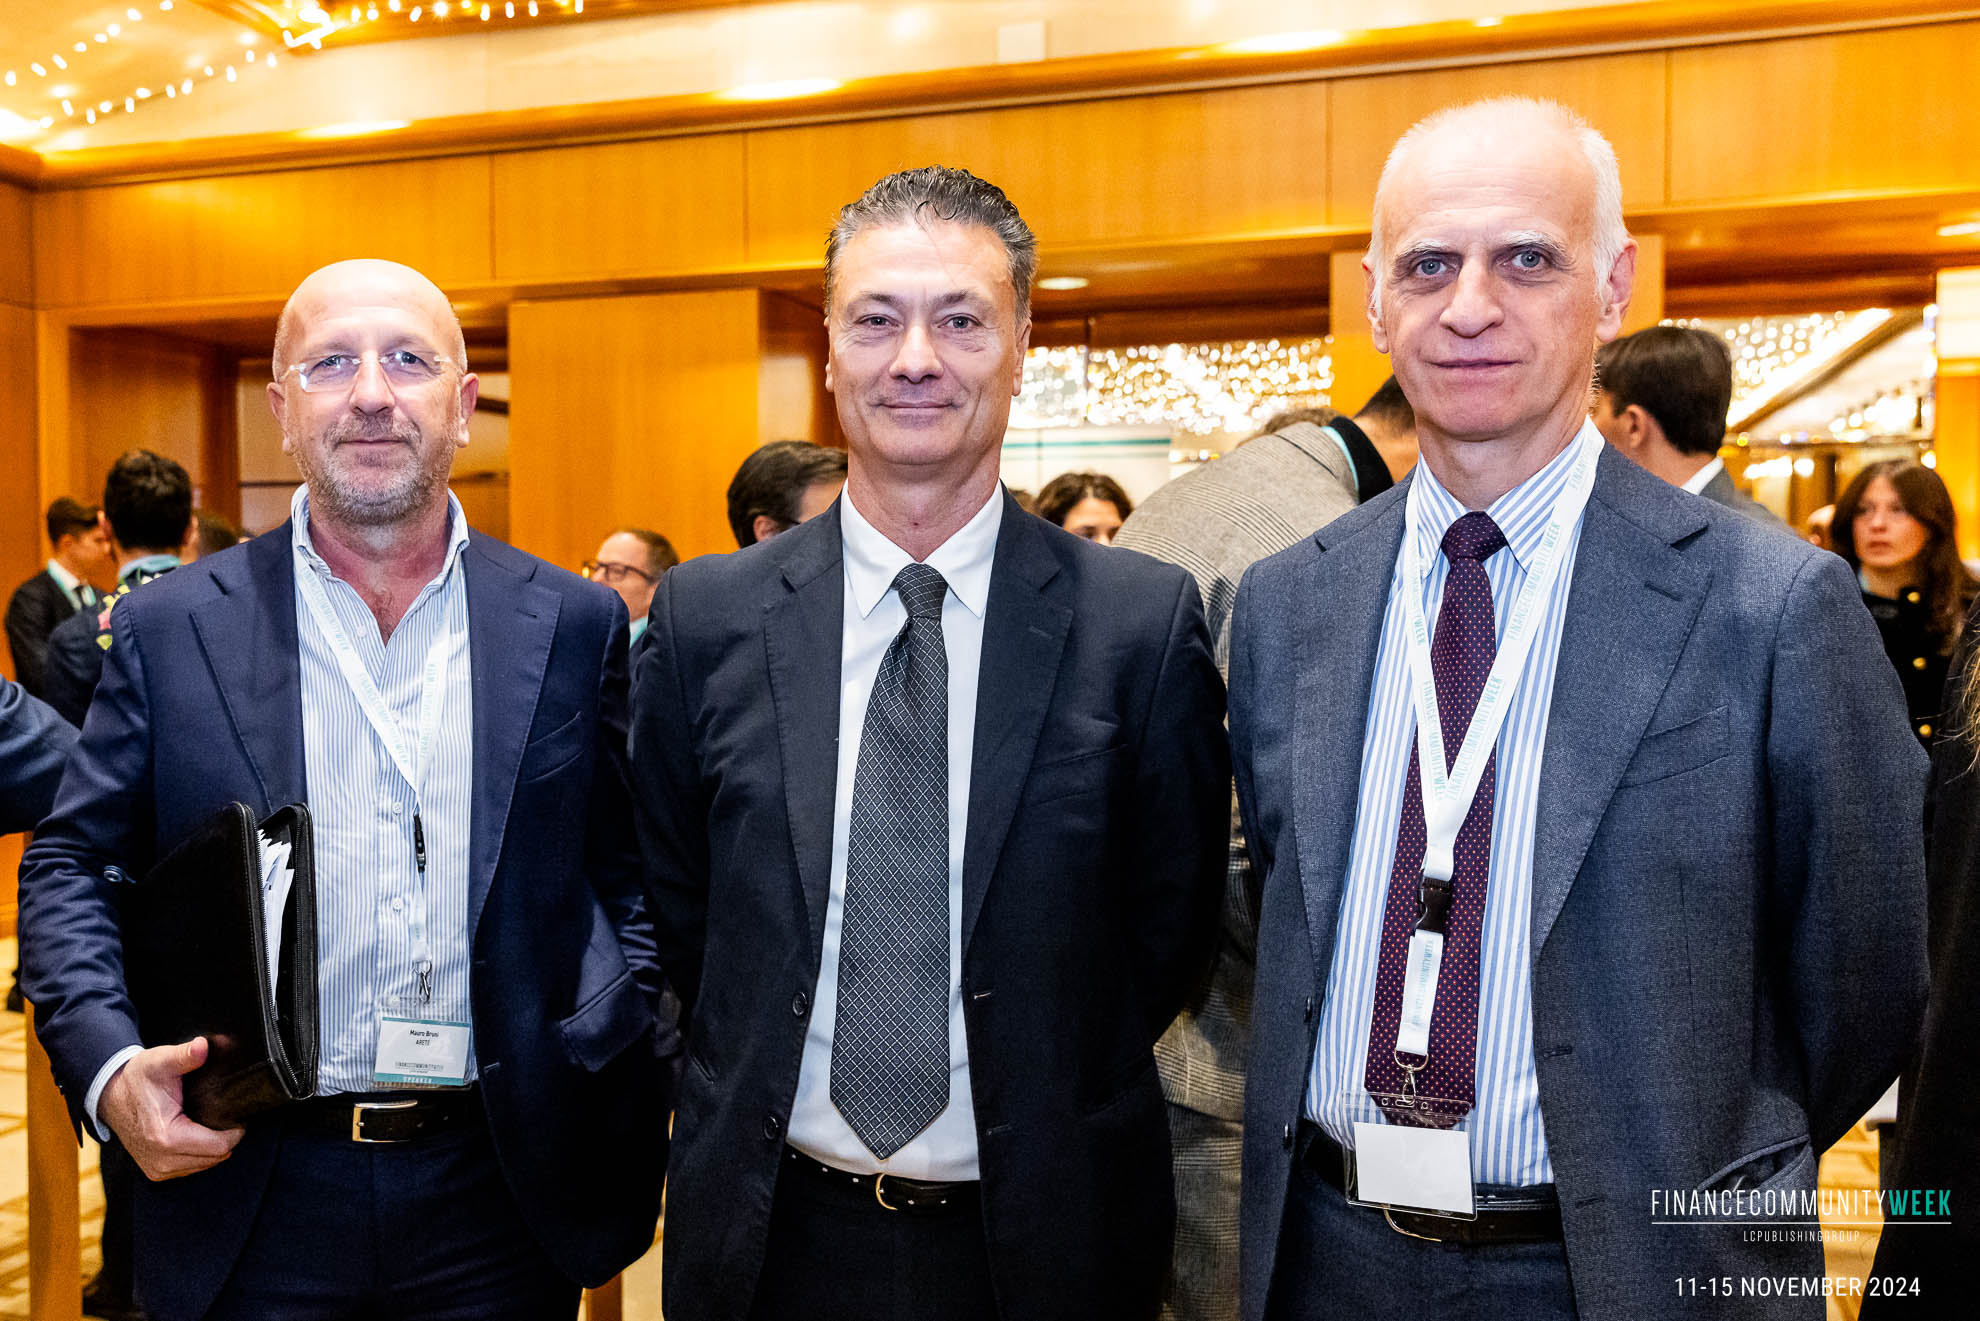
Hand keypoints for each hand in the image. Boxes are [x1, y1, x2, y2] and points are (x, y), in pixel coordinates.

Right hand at [99, 1038, 245, 1180]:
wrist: (110, 1097)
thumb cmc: (137, 1079)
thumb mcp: (161, 1061)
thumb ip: (185, 1055)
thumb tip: (202, 1046)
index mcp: (166, 1137)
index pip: (219, 1146)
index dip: (235, 1131)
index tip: (235, 1114)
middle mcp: (161, 1160)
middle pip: (215, 1157)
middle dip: (225, 1138)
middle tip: (224, 1116)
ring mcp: (157, 1169)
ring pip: (205, 1165)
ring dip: (213, 1147)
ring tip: (211, 1124)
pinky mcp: (156, 1172)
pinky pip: (191, 1168)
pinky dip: (200, 1154)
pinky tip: (198, 1135)